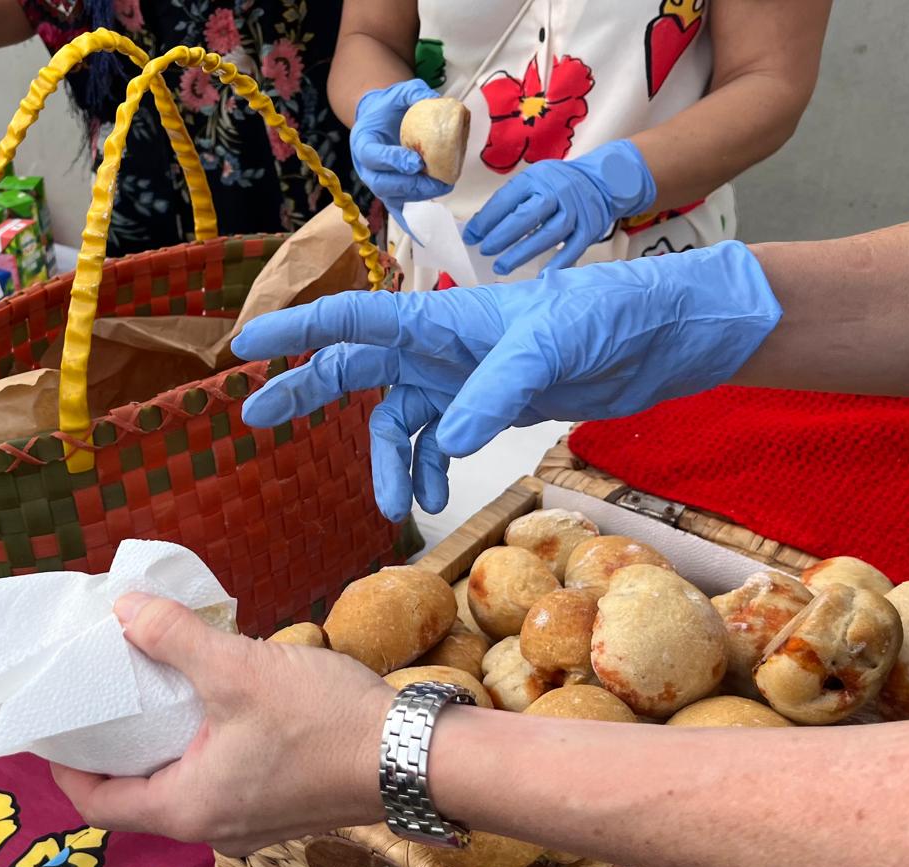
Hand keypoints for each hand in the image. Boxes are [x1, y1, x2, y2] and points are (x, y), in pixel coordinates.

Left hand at [49, 593, 390, 856]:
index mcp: (187, 808)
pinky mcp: (277, 807)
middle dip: (112, 748)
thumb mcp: (239, 669)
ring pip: (179, 786)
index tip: (52, 727)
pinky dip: (198, 747)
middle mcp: (212, 827)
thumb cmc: (327, 723)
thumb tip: (124, 610)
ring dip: (159, 744)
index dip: (63, 767)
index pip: (97, 804)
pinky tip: (208, 702)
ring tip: (149, 689)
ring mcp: (248, 822)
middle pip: (135, 796)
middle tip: (98, 696)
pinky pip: (217, 781)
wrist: (412, 757)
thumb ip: (175, 638)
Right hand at [233, 240, 782, 519]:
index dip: (297, 332)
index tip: (246, 347)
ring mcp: (463, 377)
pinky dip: (430, 471)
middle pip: (355, 366)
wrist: (662, 338)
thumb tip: (447, 442)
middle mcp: (440, 345)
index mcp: (439, 317)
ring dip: (389, 464)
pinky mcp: (490, 405)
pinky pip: (438, 442)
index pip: (352, 319)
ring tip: (393, 508)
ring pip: (397, 421)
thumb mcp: (549, 348)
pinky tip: (437, 500)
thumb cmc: (608, 316)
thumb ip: (492, 393)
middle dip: (307, 392)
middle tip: (256, 418)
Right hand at [350, 79, 455, 231]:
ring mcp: (377, 183)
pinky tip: (424, 236)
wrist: (378, 118)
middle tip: (438, 181)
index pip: (374, 156)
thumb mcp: (399, 92)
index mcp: (363, 142)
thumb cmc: (389, 107)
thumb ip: (415, 93)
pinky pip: (397, 211)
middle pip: (384, 184)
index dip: (393, 161)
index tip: (416, 162)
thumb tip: (439, 101)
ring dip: (418, 196)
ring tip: (443, 188)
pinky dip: (409, 224)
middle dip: (412, 185)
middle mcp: (366, 168)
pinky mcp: (389, 193)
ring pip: (393, 198)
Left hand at [463, 139, 656, 276]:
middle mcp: (557, 192)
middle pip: (528, 217)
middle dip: (503, 236)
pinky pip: (572, 249)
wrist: (601, 181)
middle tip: (485, 251)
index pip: (508, 199)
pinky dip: (556, 263)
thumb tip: (479, 227)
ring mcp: (576, 211)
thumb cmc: (556, 185)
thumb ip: (510, 201)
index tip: (471, 236)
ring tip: (501, 267)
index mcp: (537, 178)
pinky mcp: (590, 228)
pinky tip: (539, 275)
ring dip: (523, 253)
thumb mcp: (533, 181)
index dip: (487, 219)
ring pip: (548, 234)